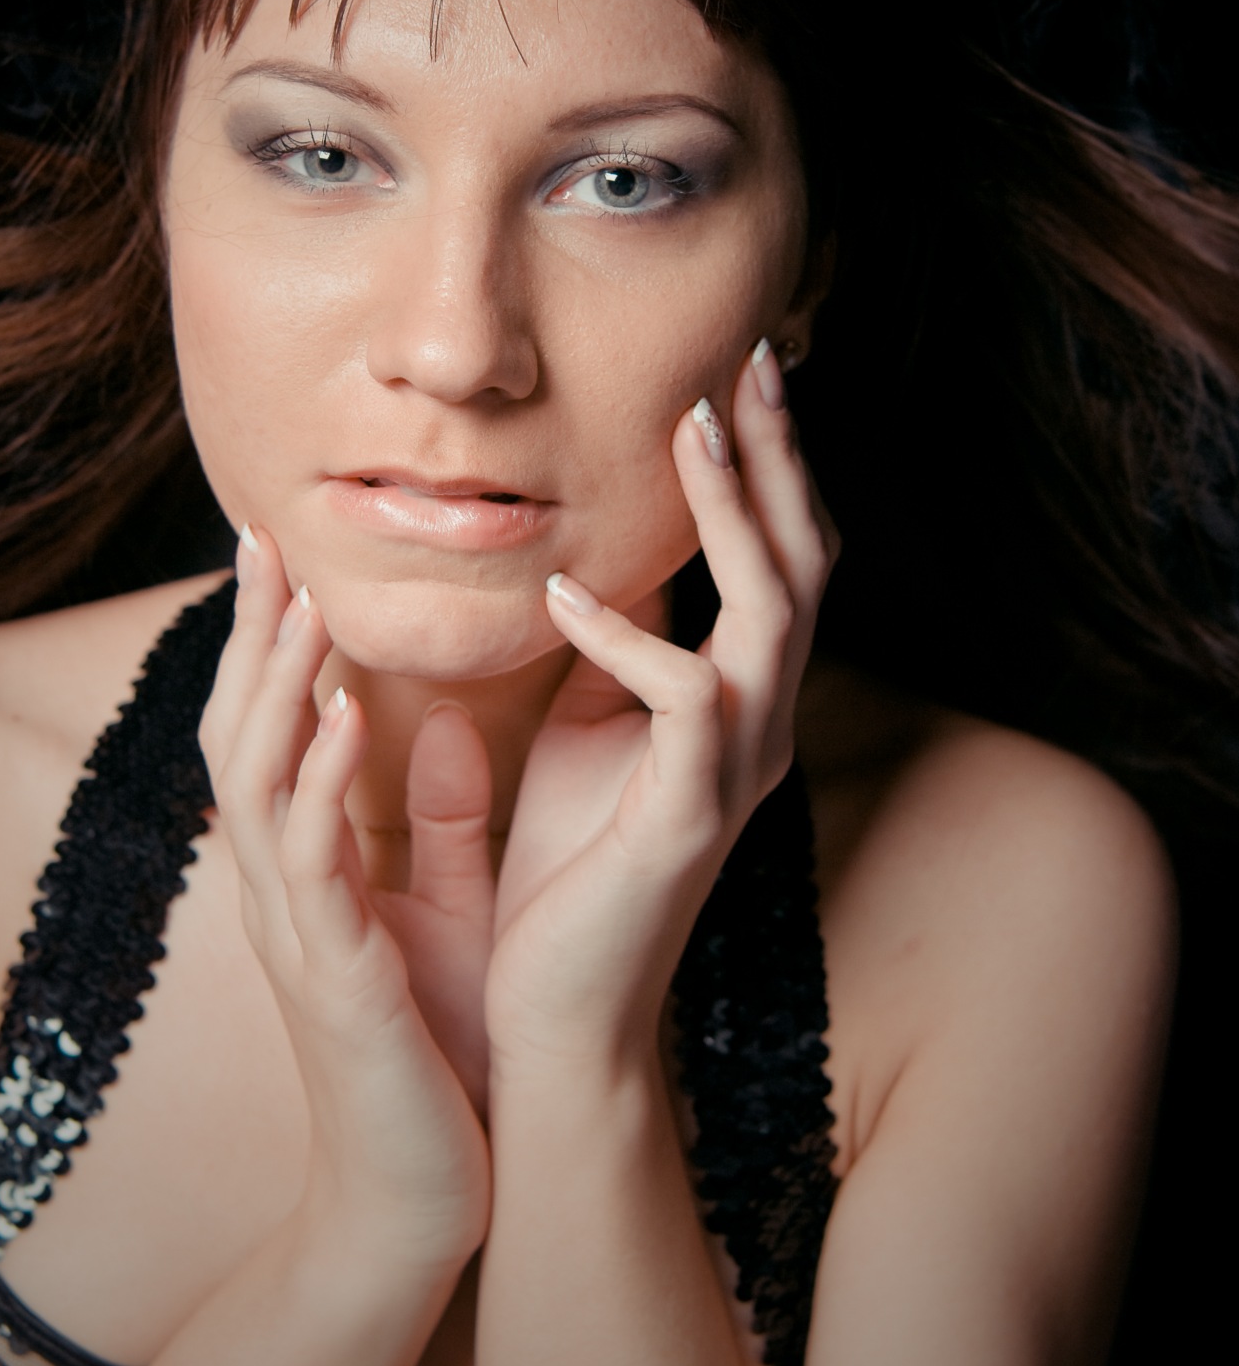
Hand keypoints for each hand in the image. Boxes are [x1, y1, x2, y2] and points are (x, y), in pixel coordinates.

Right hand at [199, 533, 491, 1269]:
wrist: (422, 1198)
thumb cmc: (433, 1054)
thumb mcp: (439, 913)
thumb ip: (434, 822)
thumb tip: (433, 719)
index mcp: (305, 874)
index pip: (267, 736)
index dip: (269, 648)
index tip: (285, 558)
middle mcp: (281, 892)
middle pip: (237, 738)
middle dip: (249, 640)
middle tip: (261, 541)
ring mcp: (294, 933)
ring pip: (254, 785)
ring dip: (276, 689)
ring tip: (302, 602)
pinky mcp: (332, 975)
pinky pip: (309, 860)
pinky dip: (317, 780)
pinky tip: (339, 716)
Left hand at [487, 342, 837, 1072]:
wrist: (561, 1005)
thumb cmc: (570, 861)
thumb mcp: (592, 725)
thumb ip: (617, 645)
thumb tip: (605, 558)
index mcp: (740, 700)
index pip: (785, 561)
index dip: (772, 469)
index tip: (740, 375)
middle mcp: (760, 725)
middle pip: (805, 563)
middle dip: (779, 458)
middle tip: (752, 360)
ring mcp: (734, 769)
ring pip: (772, 613)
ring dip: (733, 514)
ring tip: (689, 429)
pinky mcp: (685, 813)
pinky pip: (683, 698)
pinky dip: (624, 638)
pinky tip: (562, 594)